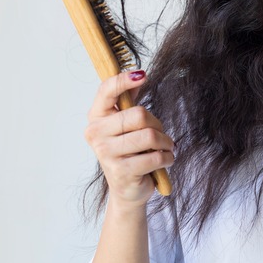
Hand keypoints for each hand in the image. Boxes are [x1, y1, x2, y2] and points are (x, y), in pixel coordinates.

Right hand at [84, 70, 174, 208]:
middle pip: (138, 115)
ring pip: (150, 136)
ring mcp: (106, 153)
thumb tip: (138, 74)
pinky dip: (167, 157)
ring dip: (166, 142)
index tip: (142, 75)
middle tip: (160, 134)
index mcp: (96, 117)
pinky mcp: (121, 171)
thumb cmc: (128, 151)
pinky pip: (155, 157)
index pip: (106, 91)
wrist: (127, 188)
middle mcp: (96, 133)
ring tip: (165, 148)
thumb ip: (129, 99)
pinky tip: (165, 160)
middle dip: (158, 124)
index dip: (124, 80)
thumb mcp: (126, 123)